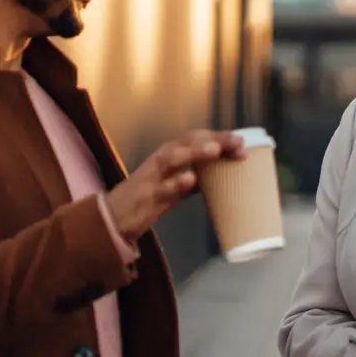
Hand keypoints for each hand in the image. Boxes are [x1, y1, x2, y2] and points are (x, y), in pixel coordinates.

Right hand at [105, 129, 244, 240]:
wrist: (114, 219)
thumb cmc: (148, 198)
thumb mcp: (174, 183)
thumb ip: (195, 176)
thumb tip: (225, 172)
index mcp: (169, 154)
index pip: (195, 138)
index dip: (218, 137)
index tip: (241, 142)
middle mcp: (160, 160)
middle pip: (187, 142)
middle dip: (213, 139)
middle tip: (237, 142)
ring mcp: (152, 177)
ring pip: (172, 158)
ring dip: (194, 152)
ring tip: (215, 150)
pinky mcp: (145, 197)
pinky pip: (161, 188)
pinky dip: (175, 182)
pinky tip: (190, 179)